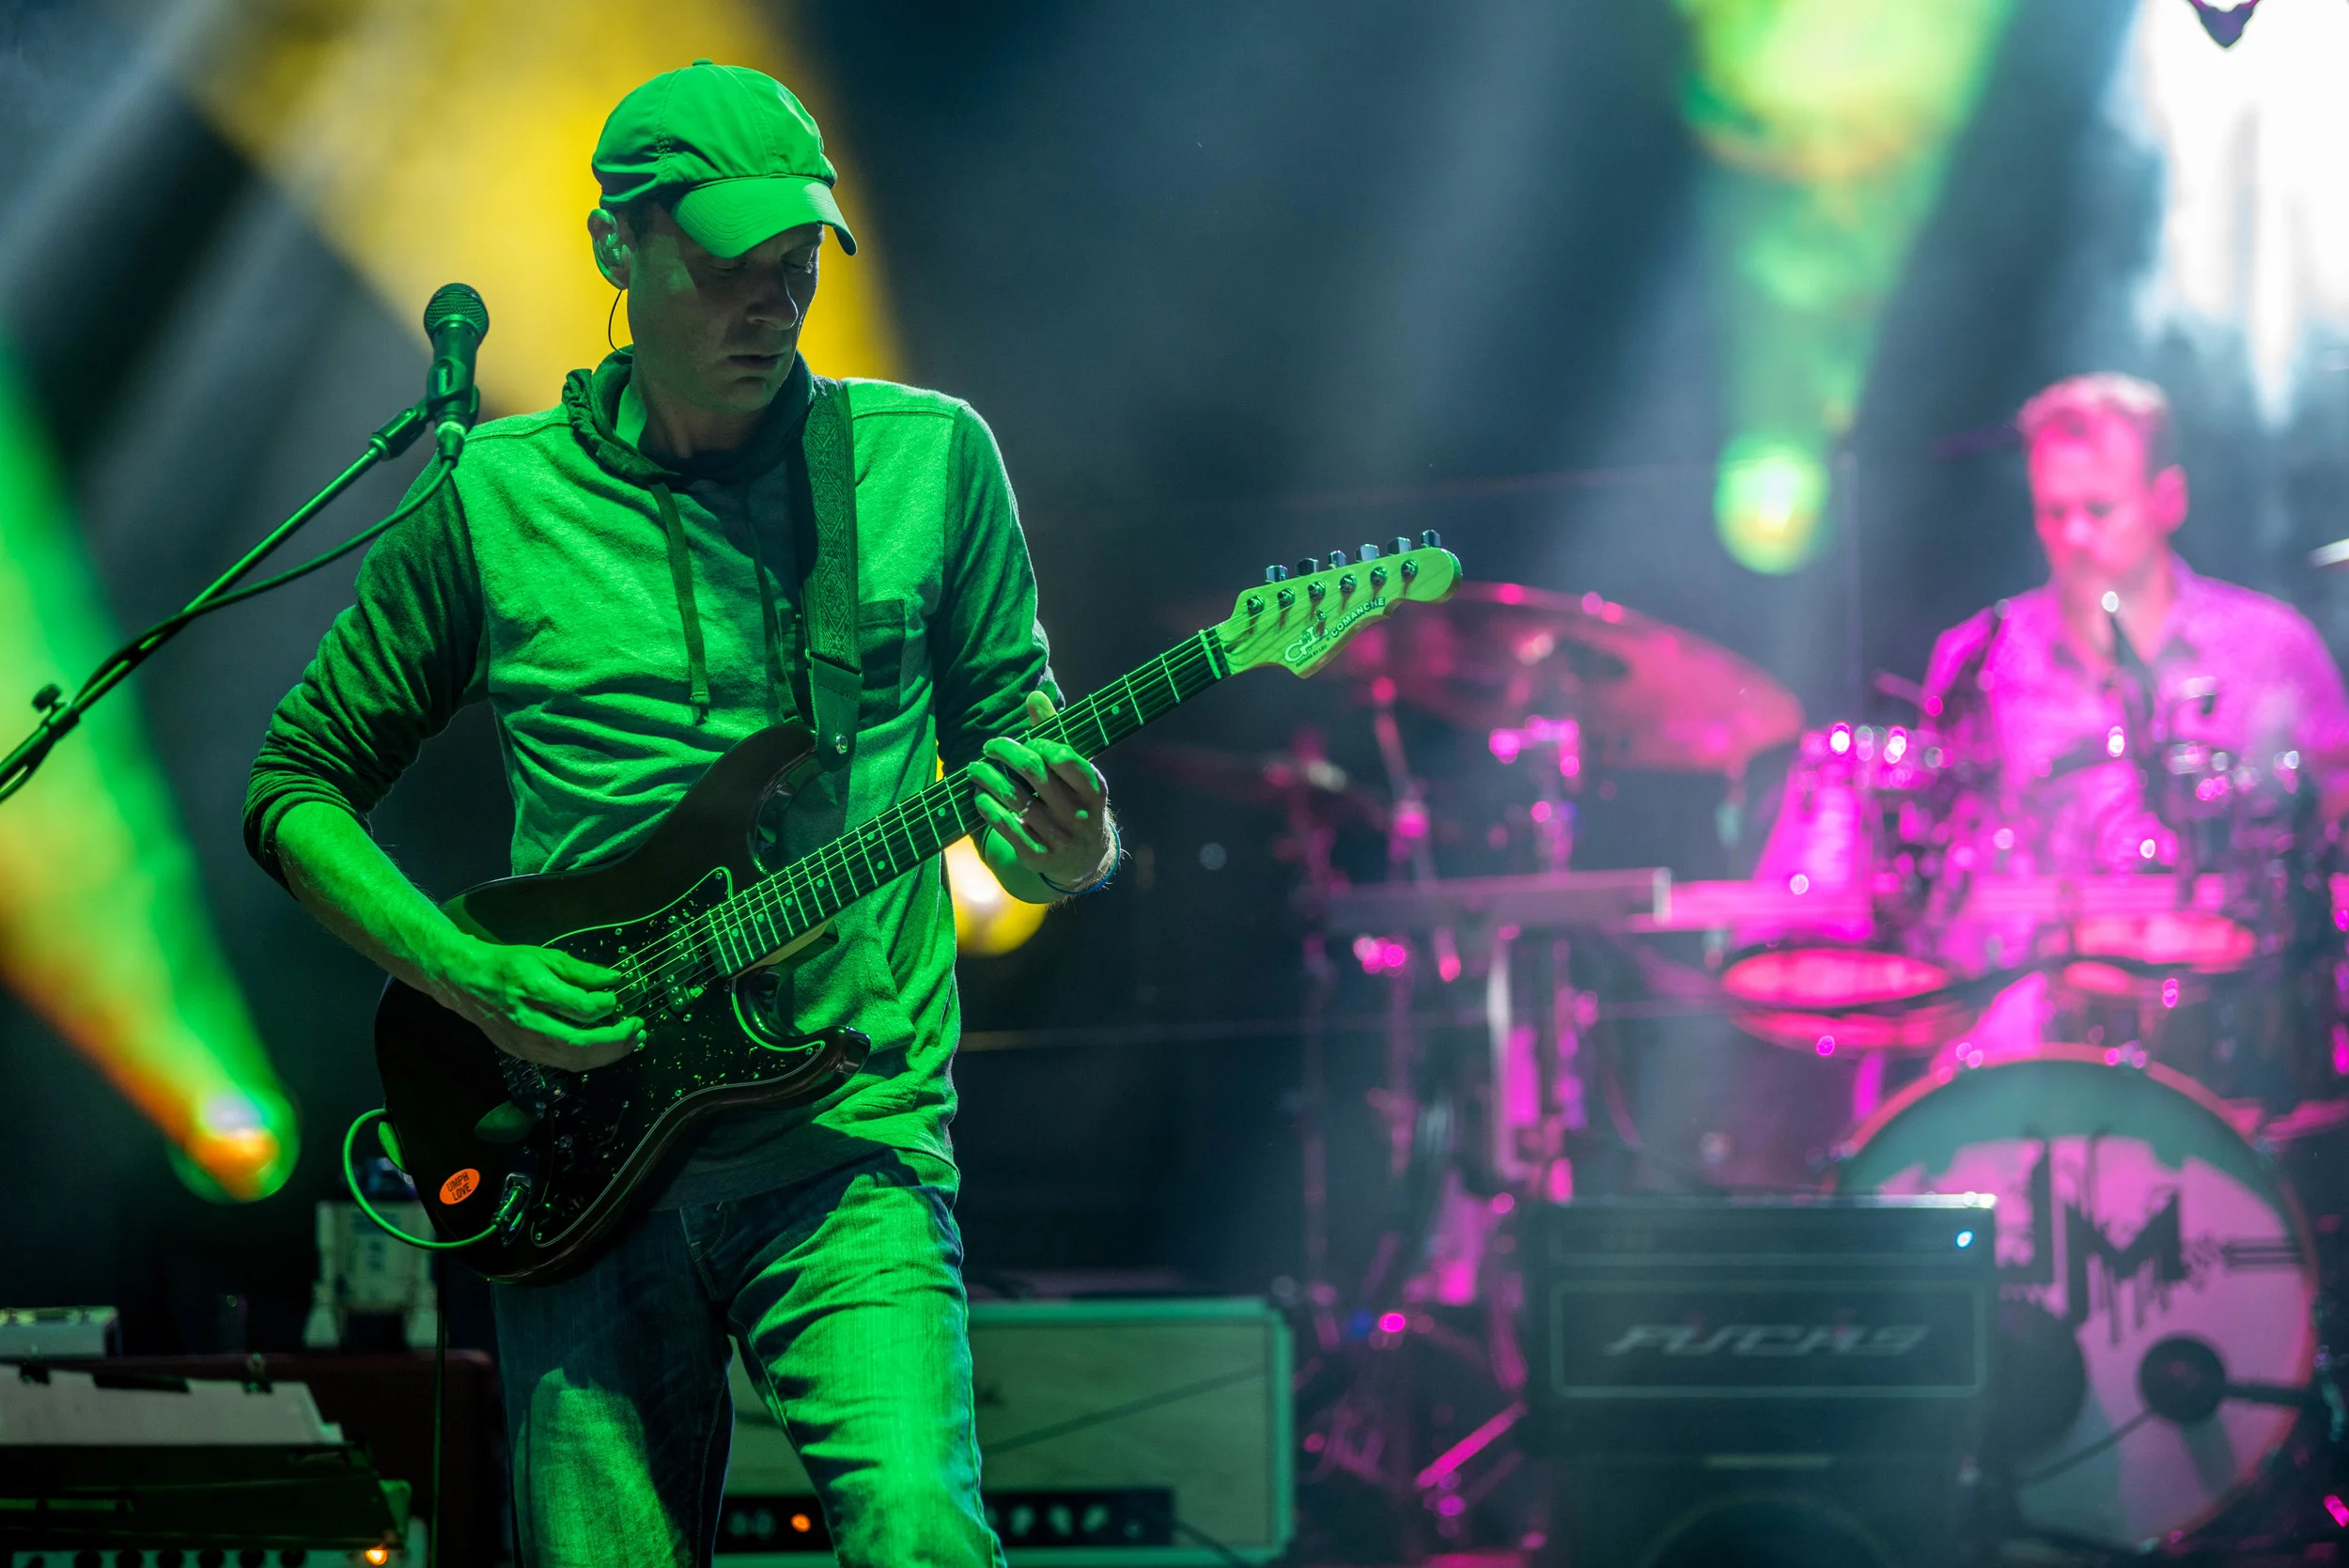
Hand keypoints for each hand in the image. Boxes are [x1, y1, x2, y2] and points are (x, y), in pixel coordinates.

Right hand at [424, 935, 642, 1069]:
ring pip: (573, 1059)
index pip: (579, 1008)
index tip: (616, 998)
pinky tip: (606, 1049)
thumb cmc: (509, 965)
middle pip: (579, 1043)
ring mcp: (524, 1043)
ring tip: (631, 1042)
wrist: (467, 983)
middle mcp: (528, 1021)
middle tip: (638, 1029)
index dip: (606, 1006)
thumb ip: (581, 971)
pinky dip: (589, 1058)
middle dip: (615, 1041)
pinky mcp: (523, 1054)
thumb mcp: (546, 956)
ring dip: (608, 1054)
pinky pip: (563, 1063)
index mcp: (533, 990)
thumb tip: (615, 979)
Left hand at [972, 690, 1112, 888]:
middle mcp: (1079, 814)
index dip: (1039, 744)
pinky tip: (979, 797)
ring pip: (1016, 800)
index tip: (1024, 740)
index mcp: (1093, 789)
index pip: (1064, 758)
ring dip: (989, 779)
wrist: (1083, 858)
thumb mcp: (1073, 771)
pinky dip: (988, 809)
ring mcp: (1059, 838)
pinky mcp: (1038, 856)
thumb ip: (1054, 733)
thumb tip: (1034, 695)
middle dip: (1006, 754)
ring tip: (974, 768)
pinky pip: (1007, 828)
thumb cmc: (1074, 800)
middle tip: (989, 747)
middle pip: (1034, 774)